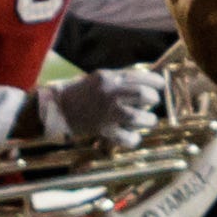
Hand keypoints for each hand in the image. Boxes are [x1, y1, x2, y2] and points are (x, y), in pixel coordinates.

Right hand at [37, 66, 165, 148]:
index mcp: (109, 78)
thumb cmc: (79, 92)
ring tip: (145, 121)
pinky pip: (129, 138)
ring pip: (141, 118)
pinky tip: (131, 136)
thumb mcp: (99, 78)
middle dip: (153, 100)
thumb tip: (147, 82)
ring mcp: (107, 113)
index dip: (156, 82)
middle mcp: (110, 94)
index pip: (142, 77)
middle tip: (149, 104)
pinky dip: (133, 139)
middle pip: (145, 96)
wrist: (55, 109)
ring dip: (148, 121)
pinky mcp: (103, 131)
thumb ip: (121, 79)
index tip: (160, 86)